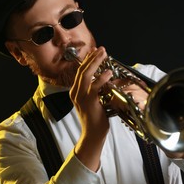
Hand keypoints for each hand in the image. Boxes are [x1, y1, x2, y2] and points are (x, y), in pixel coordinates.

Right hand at [69, 46, 112, 170]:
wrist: (92, 134)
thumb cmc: (95, 119)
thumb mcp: (93, 102)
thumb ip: (95, 90)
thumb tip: (104, 78)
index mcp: (75, 92)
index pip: (80, 72)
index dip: (88, 60)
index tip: (95, 52)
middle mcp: (75, 93)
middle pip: (82, 70)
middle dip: (92, 58)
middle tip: (101, 49)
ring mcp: (81, 97)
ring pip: (86, 75)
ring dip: (95, 62)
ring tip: (104, 54)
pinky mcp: (88, 102)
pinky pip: (94, 86)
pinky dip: (101, 78)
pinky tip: (108, 72)